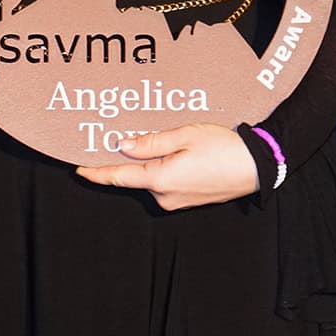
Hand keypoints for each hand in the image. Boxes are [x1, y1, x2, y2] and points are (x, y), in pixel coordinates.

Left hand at [74, 124, 257, 210]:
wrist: (258, 167)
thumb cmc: (225, 148)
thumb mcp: (185, 135)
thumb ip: (151, 142)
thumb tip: (123, 146)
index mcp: (160, 179)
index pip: (118, 177)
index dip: (96, 172)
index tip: (77, 167)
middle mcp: (165, 196)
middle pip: (134, 176)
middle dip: (125, 159)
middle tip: (116, 136)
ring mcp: (177, 200)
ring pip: (151, 179)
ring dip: (147, 162)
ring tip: (154, 137)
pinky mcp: (188, 199)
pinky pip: (166, 183)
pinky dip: (162, 169)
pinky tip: (173, 152)